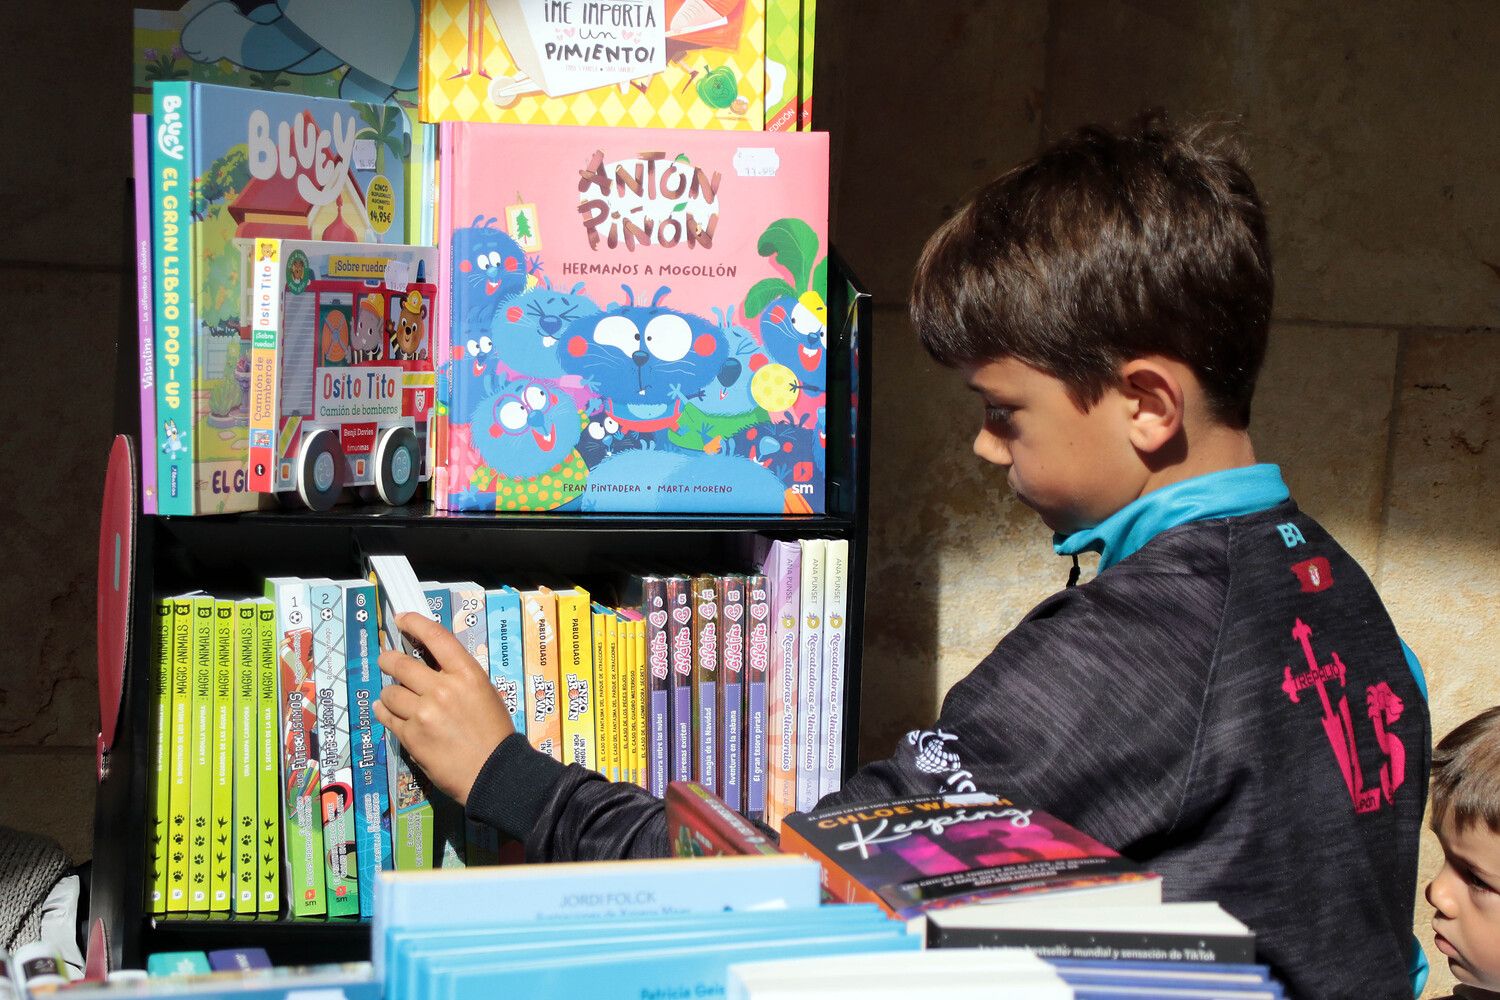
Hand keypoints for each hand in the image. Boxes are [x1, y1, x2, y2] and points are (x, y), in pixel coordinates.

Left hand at [373, 612, 514, 806]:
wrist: (493, 771)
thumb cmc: (494, 732)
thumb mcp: (485, 693)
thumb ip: (458, 677)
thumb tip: (431, 665)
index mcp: (467, 674)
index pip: (435, 637)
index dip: (415, 623)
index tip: (401, 618)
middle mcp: (442, 689)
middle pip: (400, 664)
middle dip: (388, 659)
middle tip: (386, 660)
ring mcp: (423, 713)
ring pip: (389, 692)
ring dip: (390, 693)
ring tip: (395, 698)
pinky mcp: (411, 736)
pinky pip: (386, 717)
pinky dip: (385, 712)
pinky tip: (387, 711)